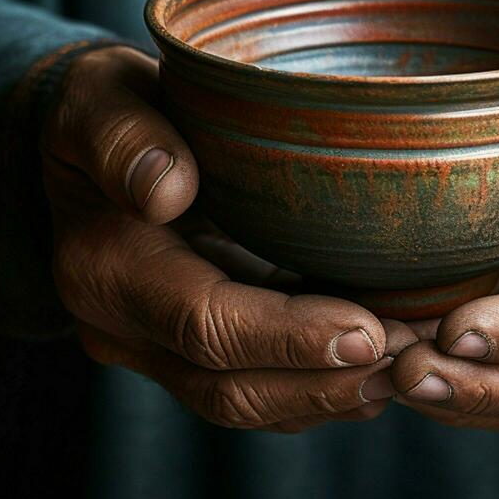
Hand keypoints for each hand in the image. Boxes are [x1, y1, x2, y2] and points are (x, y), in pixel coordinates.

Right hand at [43, 46, 413, 432]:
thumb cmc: (102, 109)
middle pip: (230, 384)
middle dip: (326, 380)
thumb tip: (165, 189)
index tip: (369, 331)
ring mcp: (155, 345)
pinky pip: (254, 384)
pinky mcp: (188, 346)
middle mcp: (123, 324)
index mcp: (106, 265)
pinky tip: (378, 364)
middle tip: (414, 358)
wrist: (84, 149)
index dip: (288, 336)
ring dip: (332, 393)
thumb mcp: (101, 98)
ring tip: (412, 366)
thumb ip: (123, 137)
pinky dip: (318, 383)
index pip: (203, 321)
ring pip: (246, 400)